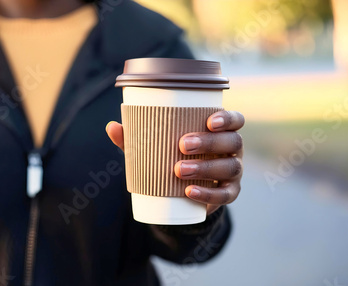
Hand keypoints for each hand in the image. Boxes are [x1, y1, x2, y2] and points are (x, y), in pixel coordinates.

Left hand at [106, 110, 243, 214]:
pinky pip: (224, 195)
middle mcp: (232, 150)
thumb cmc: (173, 158)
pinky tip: (190, 192)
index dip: (228, 119)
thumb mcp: (156, 148)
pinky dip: (208, 194)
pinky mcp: (229, 194)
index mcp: (221, 132)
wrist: (183, 193)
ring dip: (206, 167)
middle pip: (233, 142)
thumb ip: (137, 139)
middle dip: (209, 142)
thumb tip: (112, 127)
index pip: (235, 120)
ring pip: (230, 168)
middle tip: (182, 145)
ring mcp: (233, 172)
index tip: (209, 120)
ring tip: (179, 170)